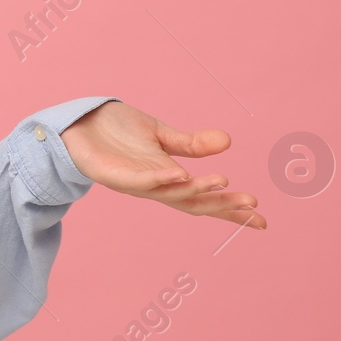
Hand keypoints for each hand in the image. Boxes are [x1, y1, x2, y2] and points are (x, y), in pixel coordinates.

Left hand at [59, 100, 266, 229]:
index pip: (205, 199)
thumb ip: (191, 144)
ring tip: (224, 184)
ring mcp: (134, 183)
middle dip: (223, 205)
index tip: (261, 219)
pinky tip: (179, 174)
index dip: (232, 210)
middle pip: (194, 202)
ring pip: (171, 193)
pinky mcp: (114, 175)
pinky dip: (160, 179)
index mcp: (168, 178)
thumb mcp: (161, 135)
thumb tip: (228, 141)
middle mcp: (155, 186)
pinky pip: (140, 180)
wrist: (79, 121)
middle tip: (252, 205)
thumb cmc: (117, 132)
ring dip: (198, 190)